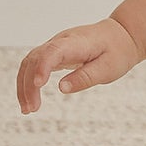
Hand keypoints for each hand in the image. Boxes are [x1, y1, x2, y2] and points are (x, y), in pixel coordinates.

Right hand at [16, 18, 142, 112]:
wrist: (121, 35)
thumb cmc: (116, 51)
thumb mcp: (108, 68)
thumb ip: (85, 77)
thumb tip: (62, 88)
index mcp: (77, 42)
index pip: (53, 51)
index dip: (43, 67)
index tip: (38, 85)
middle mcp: (61, 41)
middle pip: (35, 58)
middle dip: (28, 84)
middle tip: (31, 109)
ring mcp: (55, 45)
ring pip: (30, 62)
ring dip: (24, 85)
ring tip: (28, 109)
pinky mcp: (54, 52)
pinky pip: (34, 64)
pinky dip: (28, 81)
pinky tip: (29, 99)